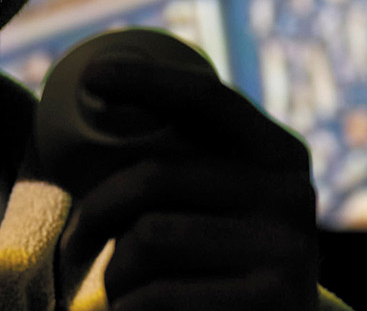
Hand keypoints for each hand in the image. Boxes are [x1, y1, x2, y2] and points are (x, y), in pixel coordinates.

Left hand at [58, 56, 319, 310]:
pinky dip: (128, 309)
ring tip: (122, 289)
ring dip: (115, 271)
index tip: (91, 78)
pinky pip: (156, 296)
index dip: (146, 80)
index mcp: (280, 155)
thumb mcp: (227, 207)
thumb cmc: (224, 270)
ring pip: (148, 238)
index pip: (207, 98)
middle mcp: (292, 195)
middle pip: (156, 176)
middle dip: (97, 212)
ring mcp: (286, 252)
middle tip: (75, 245)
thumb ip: (190, 166)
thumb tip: (99, 102)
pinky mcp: (269, 303)